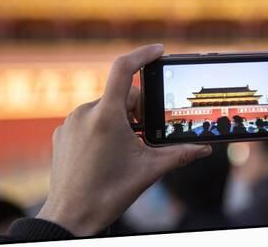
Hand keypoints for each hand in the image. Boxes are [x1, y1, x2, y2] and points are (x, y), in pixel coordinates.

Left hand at [37, 44, 211, 235]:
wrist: (71, 217)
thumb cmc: (108, 193)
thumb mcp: (149, 170)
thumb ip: (179, 154)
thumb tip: (204, 148)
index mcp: (106, 116)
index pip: (123, 69)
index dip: (142, 54)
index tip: (158, 51)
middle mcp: (85, 113)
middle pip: (121, 94)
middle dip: (138, 107)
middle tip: (147, 131)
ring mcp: (71, 123)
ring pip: (104, 107)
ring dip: (120, 118)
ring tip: (127, 145)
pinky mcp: (63, 133)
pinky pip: (88, 120)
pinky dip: (101, 127)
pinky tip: (107, 151)